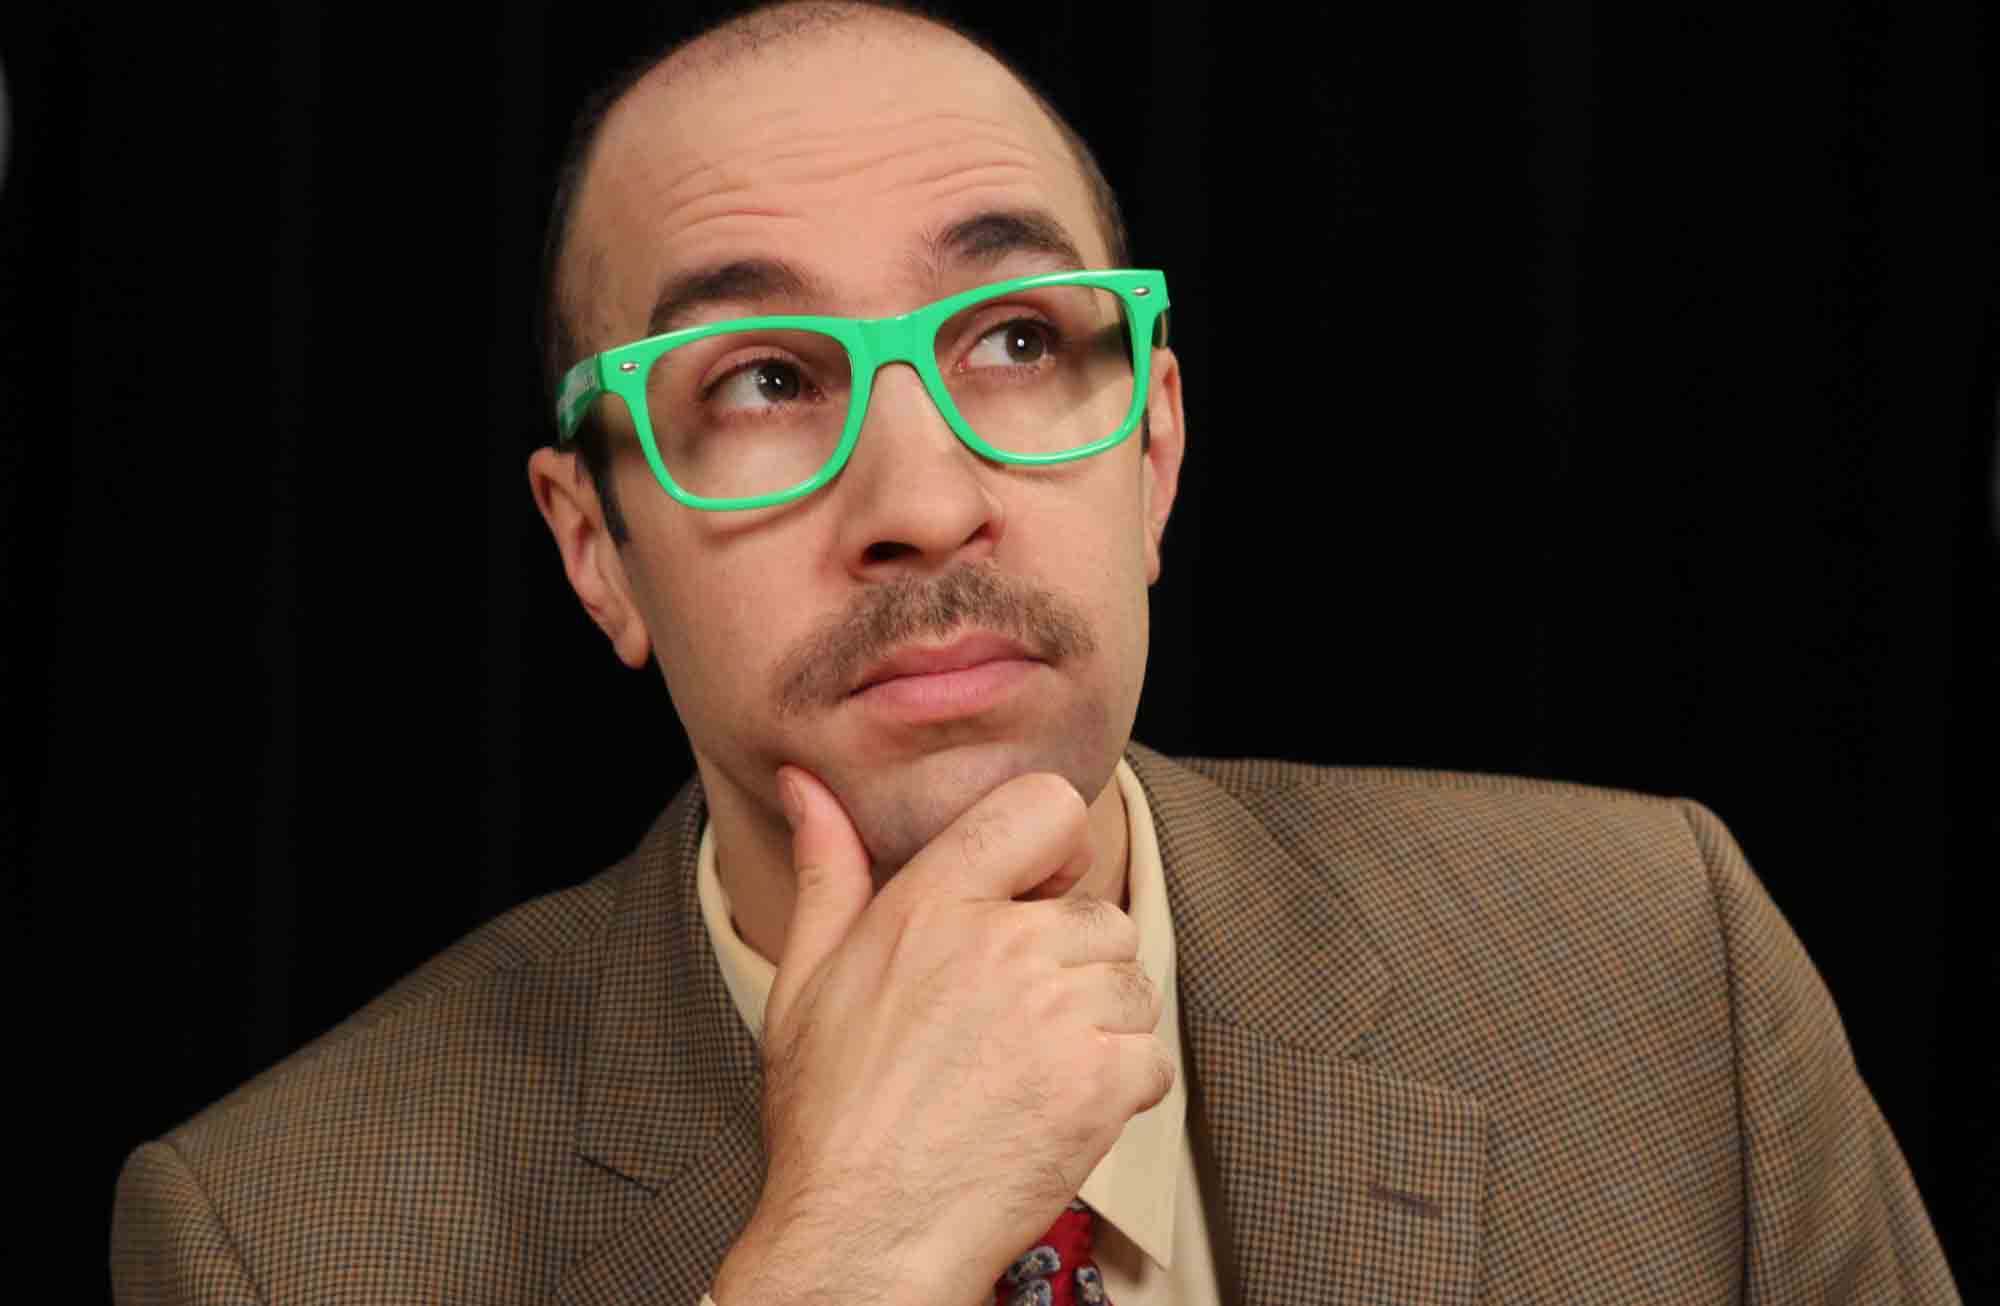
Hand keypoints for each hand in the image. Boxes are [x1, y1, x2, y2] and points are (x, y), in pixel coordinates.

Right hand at [711, 767, 1174, 1305]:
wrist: (862, 1235)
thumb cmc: (831, 1115)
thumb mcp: (806, 978)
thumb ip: (826, 869)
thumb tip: (806, 782)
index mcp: (932, 905)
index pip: (1045, 805)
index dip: (1055, 849)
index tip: (1034, 897)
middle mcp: (1001, 945)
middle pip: (1099, 913)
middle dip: (1074, 964)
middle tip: (1014, 1023)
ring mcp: (1054, 1014)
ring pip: (1132, 984)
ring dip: (1100, 1027)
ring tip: (1030, 1071)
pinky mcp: (1097, 1084)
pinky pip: (1152, 1057)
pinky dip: (1122, 1089)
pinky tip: (1058, 1111)